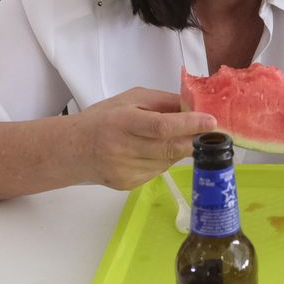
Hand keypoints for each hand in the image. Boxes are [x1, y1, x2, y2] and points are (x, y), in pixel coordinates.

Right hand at [74, 88, 217, 189]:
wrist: (72, 149)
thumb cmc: (103, 119)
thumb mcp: (130, 99)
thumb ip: (162, 101)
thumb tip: (194, 106)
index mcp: (122, 122)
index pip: (161, 126)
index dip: (189, 125)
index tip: (211, 121)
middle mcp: (122, 149)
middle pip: (169, 148)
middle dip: (195, 141)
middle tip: (211, 134)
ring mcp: (125, 170)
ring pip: (168, 161)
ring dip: (180, 150)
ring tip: (176, 138)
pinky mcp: (128, 184)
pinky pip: (158, 171)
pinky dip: (165, 160)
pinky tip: (153, 151)